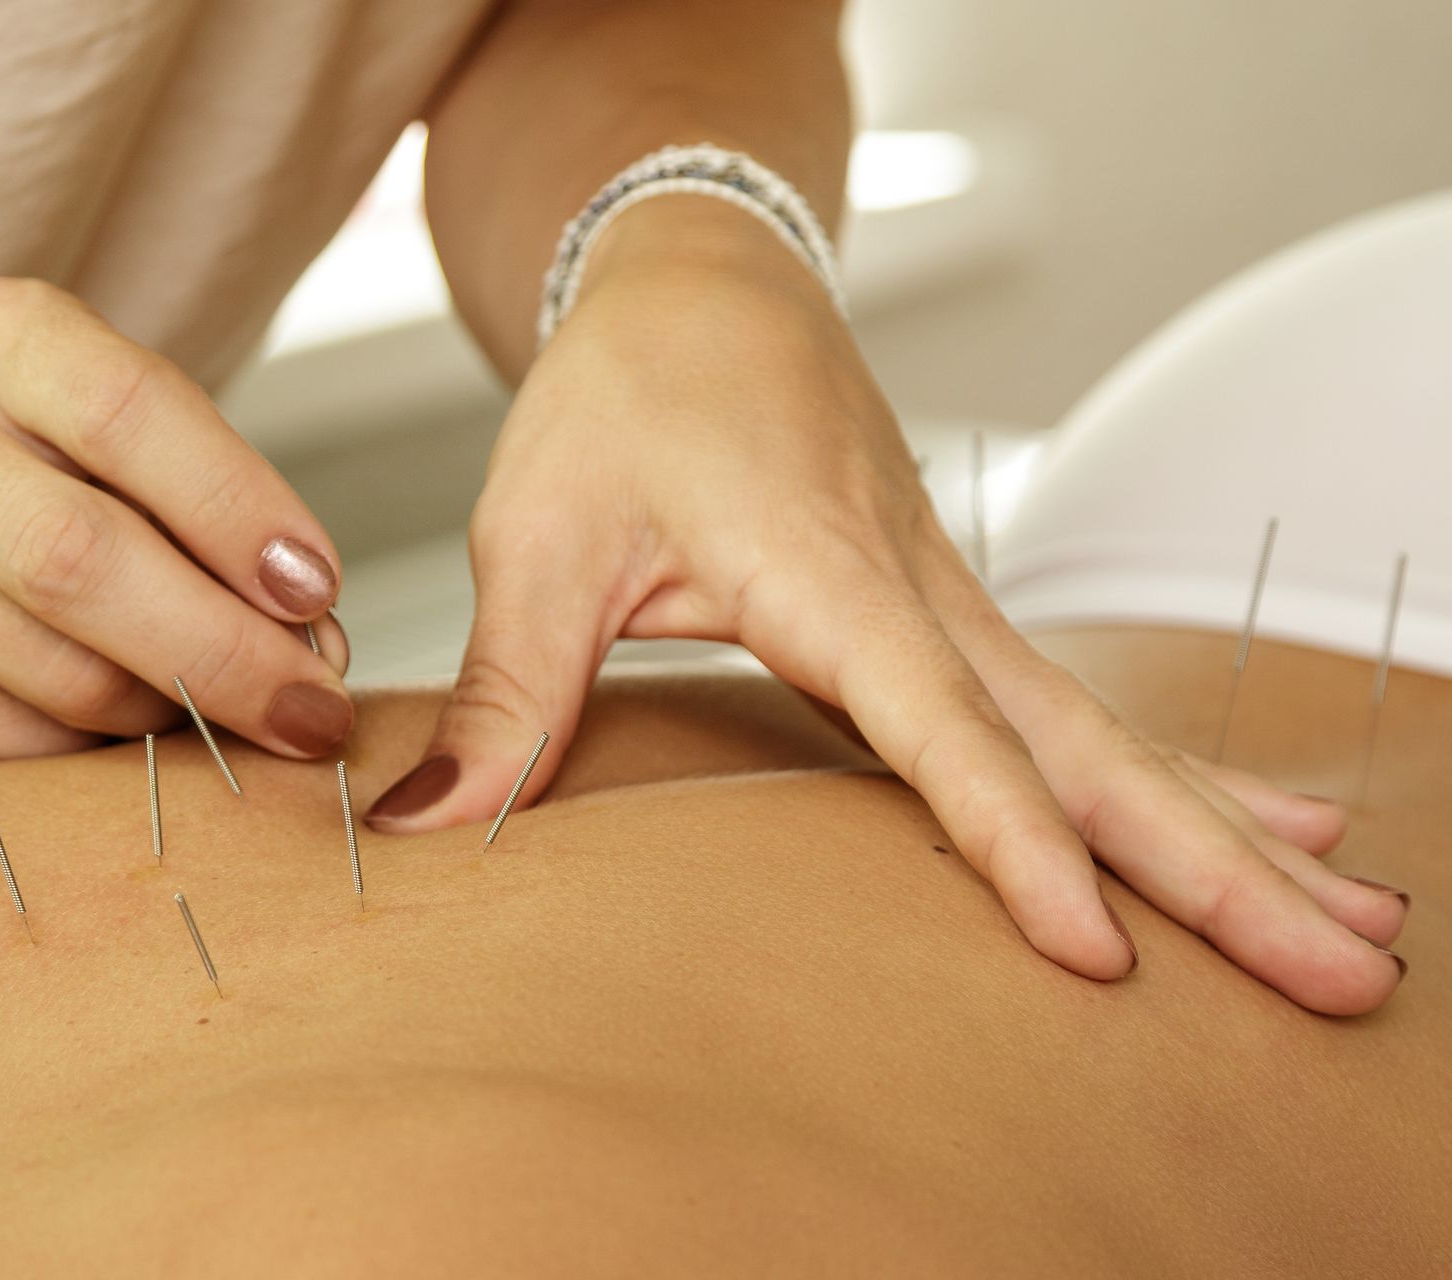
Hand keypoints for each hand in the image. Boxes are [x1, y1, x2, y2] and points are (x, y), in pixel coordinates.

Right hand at [0, 278, 350, 778]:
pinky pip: (16, 757)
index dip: (235, 509)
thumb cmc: (60, 484)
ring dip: (173, 720)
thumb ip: (218, 524)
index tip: (316, 592)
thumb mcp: (134, 450)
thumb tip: (310, 657)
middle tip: (314, 710)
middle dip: (223, 652)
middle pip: (78, 559)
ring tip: (219, 717)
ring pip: (60, 677)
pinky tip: (120, 744)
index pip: (126, 411)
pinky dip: (99, 766)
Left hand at [365, 203, 1406, 1014]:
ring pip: (1110, 732)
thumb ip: (508, 694)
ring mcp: (955, 603)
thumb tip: (421, 833)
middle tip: (1343, 970)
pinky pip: (1079, 711)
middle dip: (1213, 867)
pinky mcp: (951, 613)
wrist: (700, 279)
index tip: (1098, 949)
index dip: (1012, 845)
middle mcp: (923, 595)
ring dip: (1229, 835)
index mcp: (829, 576)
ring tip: (1351, 933)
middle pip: (1089, 745)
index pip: (941, 732)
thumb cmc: (625, 394)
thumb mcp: (543, 539)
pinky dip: (1174, 778)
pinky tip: (1261, 829)